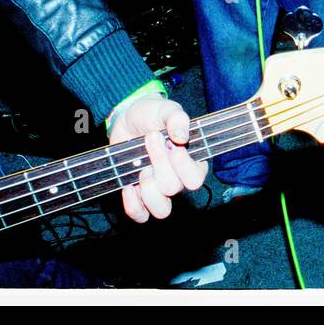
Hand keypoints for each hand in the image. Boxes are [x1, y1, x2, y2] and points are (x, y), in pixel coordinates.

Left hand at [108, 95, 207, 222]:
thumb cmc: (152, 114)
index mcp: (191, 161)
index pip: (195, 178)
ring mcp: (157, 188)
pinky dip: (133, 205)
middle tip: (151, 138)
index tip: (172, 144)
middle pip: (174, 188)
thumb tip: (182, 136)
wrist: (128, 118)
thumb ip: (177, 118)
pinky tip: (128, 186)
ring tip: (142, 168)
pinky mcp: (138, 194)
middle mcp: (176, 179)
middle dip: (159, 163)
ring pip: (161, 210)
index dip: (183, 166)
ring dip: (149, 189)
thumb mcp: (165, 109)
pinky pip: (140, 214)